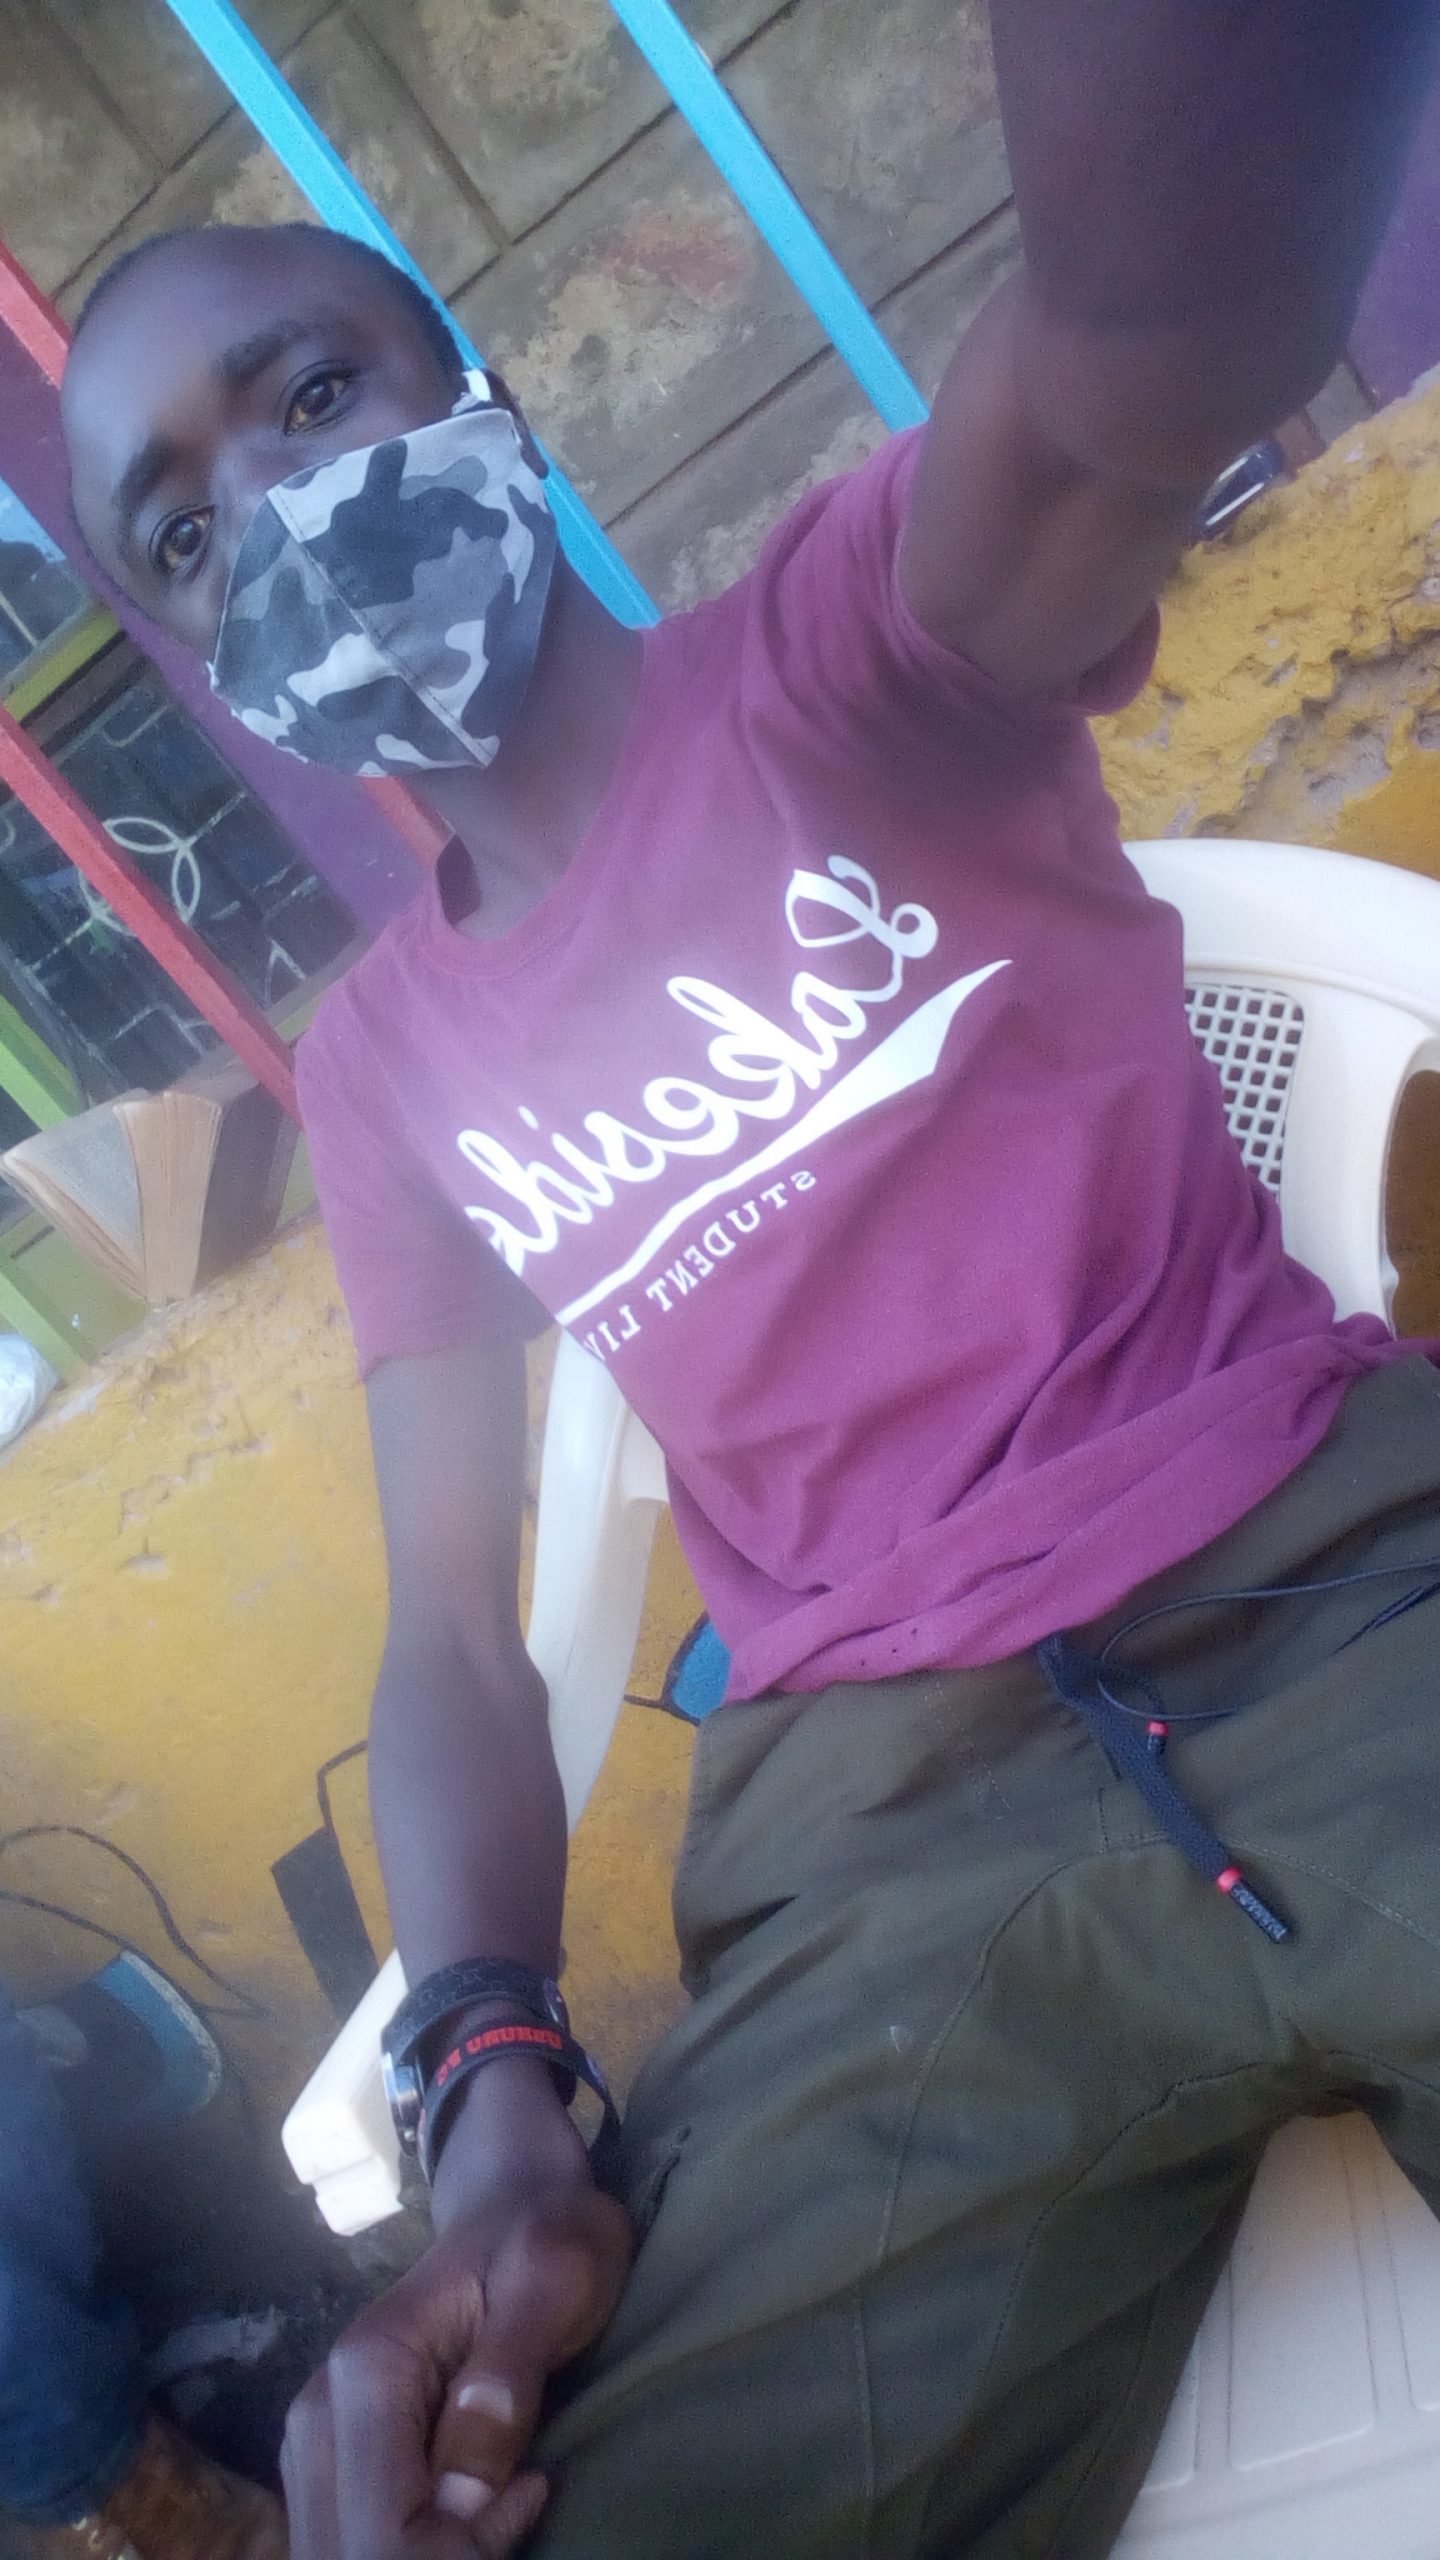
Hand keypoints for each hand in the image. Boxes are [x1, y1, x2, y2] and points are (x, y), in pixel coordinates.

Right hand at [283, 2069, 632, 2557]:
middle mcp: (319, 2413)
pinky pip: (349, 2538)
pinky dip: (409, 2546)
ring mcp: (318, 2438)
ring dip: (423, 2557)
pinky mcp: (334, 2456)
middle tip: (513, 2509)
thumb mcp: (555, 2283)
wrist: (518, 2199)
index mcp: (366, 2374)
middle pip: (351, 2556)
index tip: (527, 2496)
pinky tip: (470, 2513)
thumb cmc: (548, 2236)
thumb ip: (507, 2376)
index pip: (385, 2532)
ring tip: (498, 2507)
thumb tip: (464, 2492)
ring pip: (338, 2553)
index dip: (458, 2552)